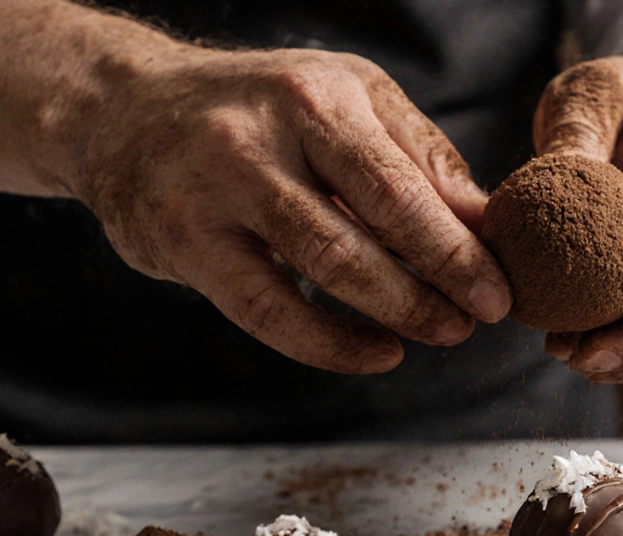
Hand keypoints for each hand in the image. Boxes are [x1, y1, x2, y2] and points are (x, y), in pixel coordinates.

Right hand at [73, 47, 512, 373]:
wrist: (124, 109)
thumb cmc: (263, 108)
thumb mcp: (346, 101)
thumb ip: (418, 157)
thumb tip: (488, 225)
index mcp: (317, 95)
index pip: (402, 183)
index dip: (457, 247)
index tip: (498, 291)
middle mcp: (262, 136)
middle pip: (365, 228)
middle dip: (435, 284)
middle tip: (477, 322)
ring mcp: (214, 189)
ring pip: (320, 267)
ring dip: (394, 312)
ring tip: (440, 335)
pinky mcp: (180, 240)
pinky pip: (265, 309)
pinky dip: (327, 342)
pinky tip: (376, 353)